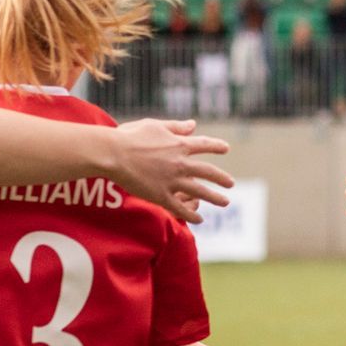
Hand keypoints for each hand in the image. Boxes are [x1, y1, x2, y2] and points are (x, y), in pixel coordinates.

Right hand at [111, 119, 233, 224]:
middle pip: (208, 172)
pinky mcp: (161, 196)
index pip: (204, 145)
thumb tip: (193, 124)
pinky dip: (191, 215)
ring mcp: (172, 181)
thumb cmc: (130, 136)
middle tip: (231, 184)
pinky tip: (200, 220)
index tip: (226, 149)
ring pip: (200, 191)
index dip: (216, 147)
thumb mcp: (155, 125)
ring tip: (225, 202)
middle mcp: (180, 163)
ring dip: (215, 197)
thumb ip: (176, 127)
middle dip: (221, 178)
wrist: (114, 154)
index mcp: (179, 144)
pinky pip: (180, 208)